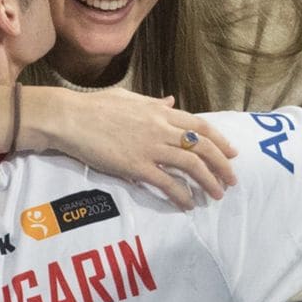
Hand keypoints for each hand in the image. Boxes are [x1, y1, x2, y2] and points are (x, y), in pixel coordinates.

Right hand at [28, 85, 237, 209]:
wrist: (69, 118)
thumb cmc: (93, 106)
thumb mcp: (127, 98)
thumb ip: (152, 102)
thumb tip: (171, 102)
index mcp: (158, 111)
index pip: (200, 126)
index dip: (221, 141)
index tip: (232, 154)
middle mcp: (160, 129)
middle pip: (202, 147)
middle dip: (222, 166)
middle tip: (230, 181)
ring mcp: (149, 148)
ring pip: (191, 166)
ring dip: (209, 182)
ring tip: (215, 195)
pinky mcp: (136, 166)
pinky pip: (167, 183)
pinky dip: (182, 195)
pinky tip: (187, 204)